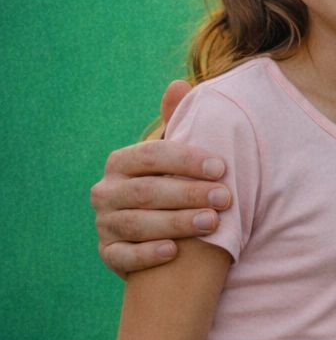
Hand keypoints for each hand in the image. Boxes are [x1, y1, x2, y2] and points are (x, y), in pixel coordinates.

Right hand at [91, 81, 230, 275]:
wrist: (160, 231)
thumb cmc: (173, 182)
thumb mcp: (174, 154)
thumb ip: (177, 122)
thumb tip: (178, 84)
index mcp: (122, 162)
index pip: (152, 155)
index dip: (187, 160)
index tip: (222, 167)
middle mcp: (106, 191)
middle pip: (147, 192)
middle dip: (189, 194)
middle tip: (226, 199)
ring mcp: (105, 223)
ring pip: (138, 224)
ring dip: (176, 223)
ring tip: (212, 223)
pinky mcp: (108, 253)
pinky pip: (123, 256)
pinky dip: (147, 254)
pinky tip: (174, 252)